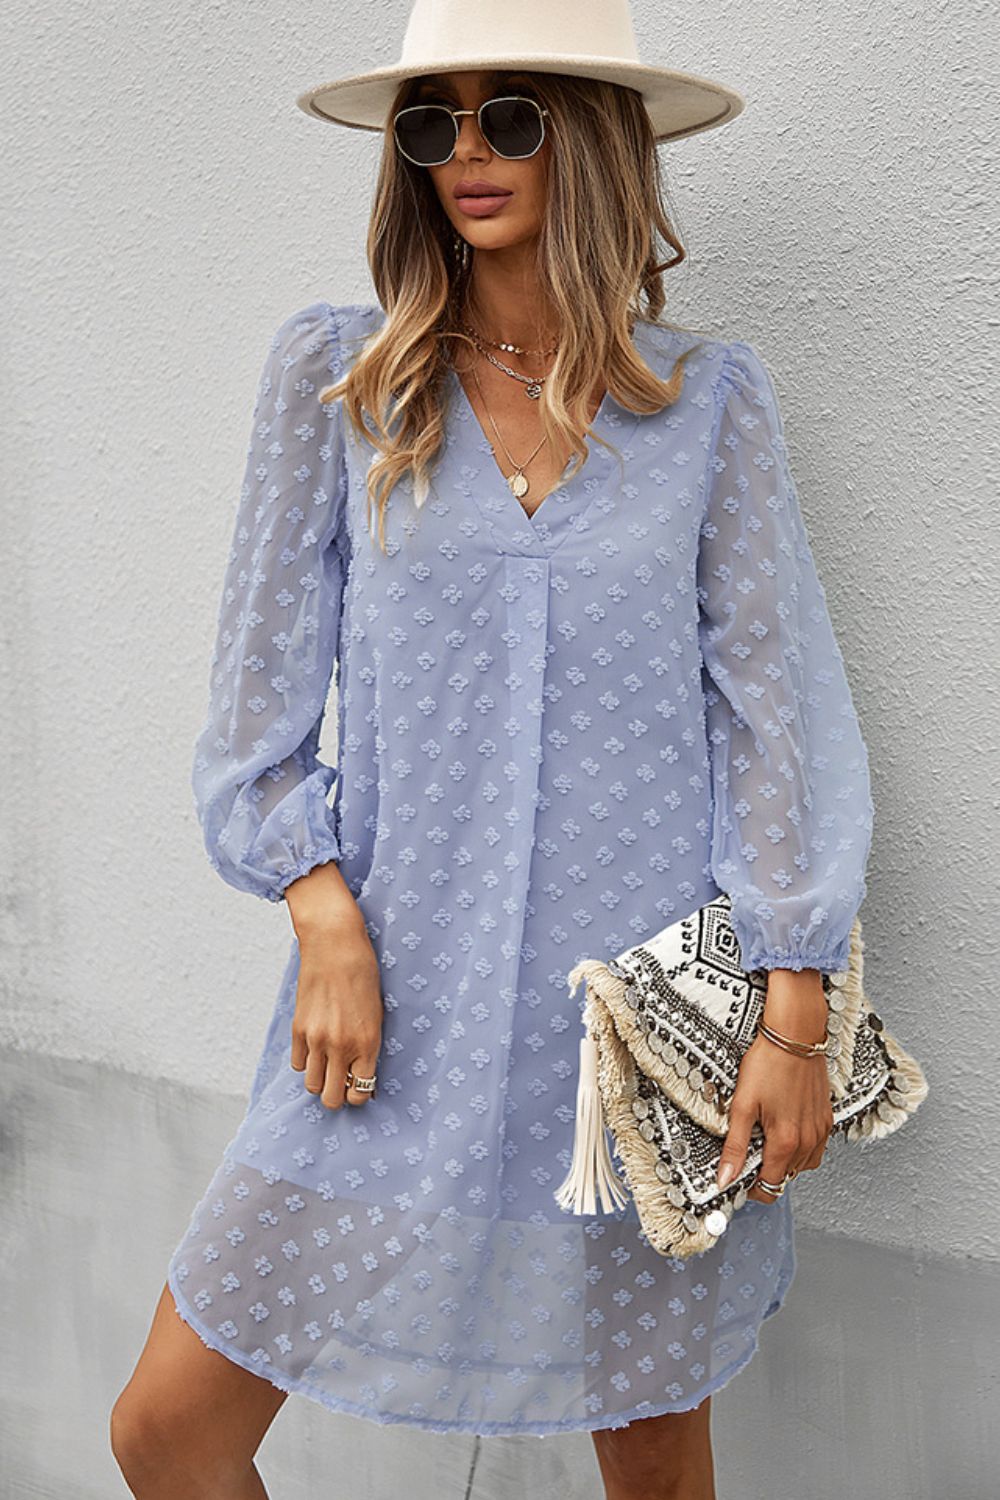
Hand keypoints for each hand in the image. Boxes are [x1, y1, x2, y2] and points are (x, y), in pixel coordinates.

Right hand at [283, 864, 383, 1109]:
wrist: (335, 945)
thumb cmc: (364, 975)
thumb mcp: (376, 1013)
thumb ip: (369, 1046)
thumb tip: (363, 1075)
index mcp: (367, 1043)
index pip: (360, 1093)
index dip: (360, 1094)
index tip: (360, 1086)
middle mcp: (341, 1046)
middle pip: (332, 1098)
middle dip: (338, 1095)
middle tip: (343, 1081)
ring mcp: (316, 1039)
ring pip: (311, 1085)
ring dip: (320, 1080)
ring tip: (329, 1065)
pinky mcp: (298, 1028)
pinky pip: (297, 1063)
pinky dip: (306, 1061)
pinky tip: (316, 1046)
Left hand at [716, 968, 834, 1203]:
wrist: (795, 1035)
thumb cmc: (768, 1063)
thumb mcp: (742, 1104)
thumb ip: (734, 1146)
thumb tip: (724, 1178)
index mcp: (785, 1141)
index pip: (770, 1187)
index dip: (752, 1188)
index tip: (740, 1178)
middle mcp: (808, 1140)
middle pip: (786, 1178)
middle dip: (767, 1172)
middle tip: (750, 1152)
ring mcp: (820, 1130)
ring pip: (803, 1165)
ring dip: (785, 1162)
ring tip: (767, 1139)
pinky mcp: (827, 1118)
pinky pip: (816, 1148)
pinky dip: (801, 1149)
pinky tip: (787, 1131)